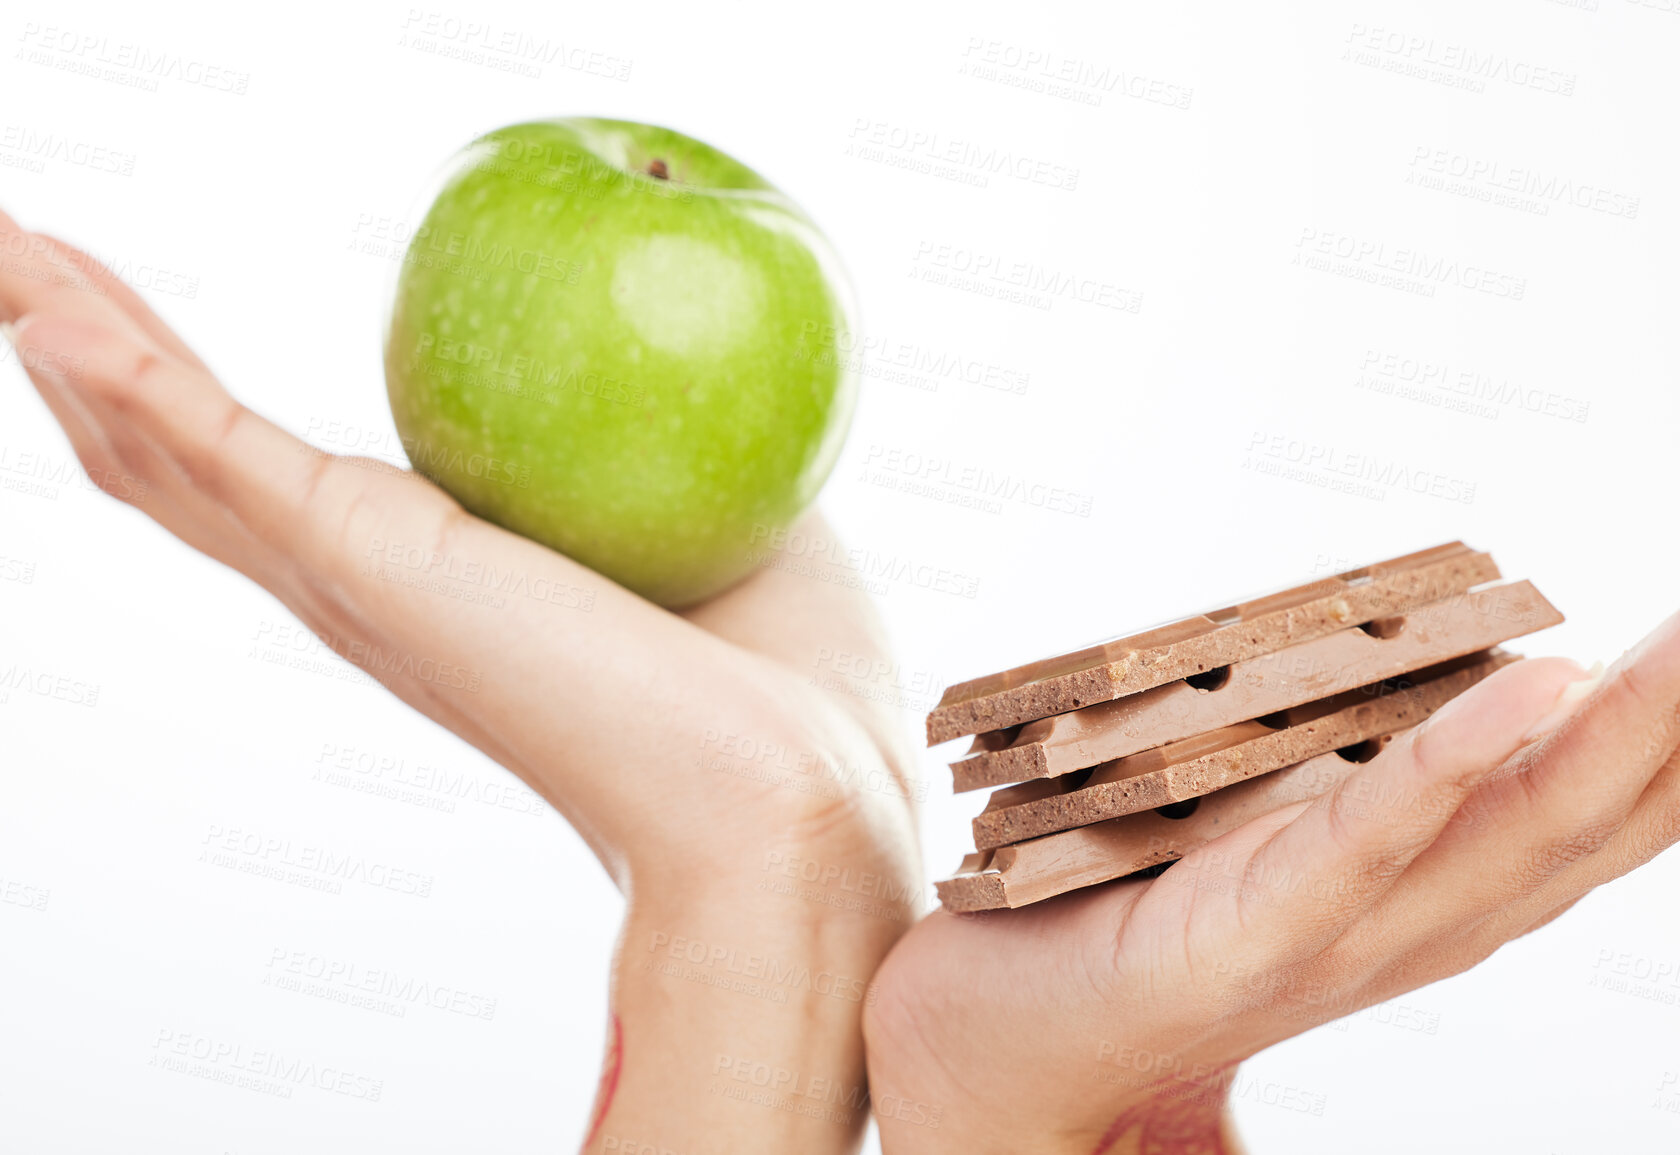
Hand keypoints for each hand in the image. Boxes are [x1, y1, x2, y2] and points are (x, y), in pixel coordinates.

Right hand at [0, 211, 922, 1153]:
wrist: (791, 793)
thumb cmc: (780, 679)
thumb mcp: (717, 515)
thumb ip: (667, 452)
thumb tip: (689, 378)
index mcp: (445, 589)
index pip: (295, 489)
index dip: (215, 413)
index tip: (159, 332)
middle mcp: (372, 594)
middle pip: (196, 464)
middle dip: (104, 357)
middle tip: (23, 258)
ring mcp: (356, 583)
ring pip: (169, 450)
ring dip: (72, 342)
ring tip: (3, 249)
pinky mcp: (367, 564)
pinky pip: (217, 447)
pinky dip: (123, 368)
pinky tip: (46, 303)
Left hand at [864, 577, 1679, 1153]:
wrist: (1015, 1045)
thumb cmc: (1153, 913)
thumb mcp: (1305, 829)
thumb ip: (1391, 774)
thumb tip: (1476, 671)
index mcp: (1457, 886)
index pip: (1627, 797)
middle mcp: (1439, 917)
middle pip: (1617, 800)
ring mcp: (1356, 930)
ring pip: (1527, 817)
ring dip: (1641, 713)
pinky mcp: (1255, 928)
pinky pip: (1366, 841)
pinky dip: (1453, 765)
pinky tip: (1531, 690)